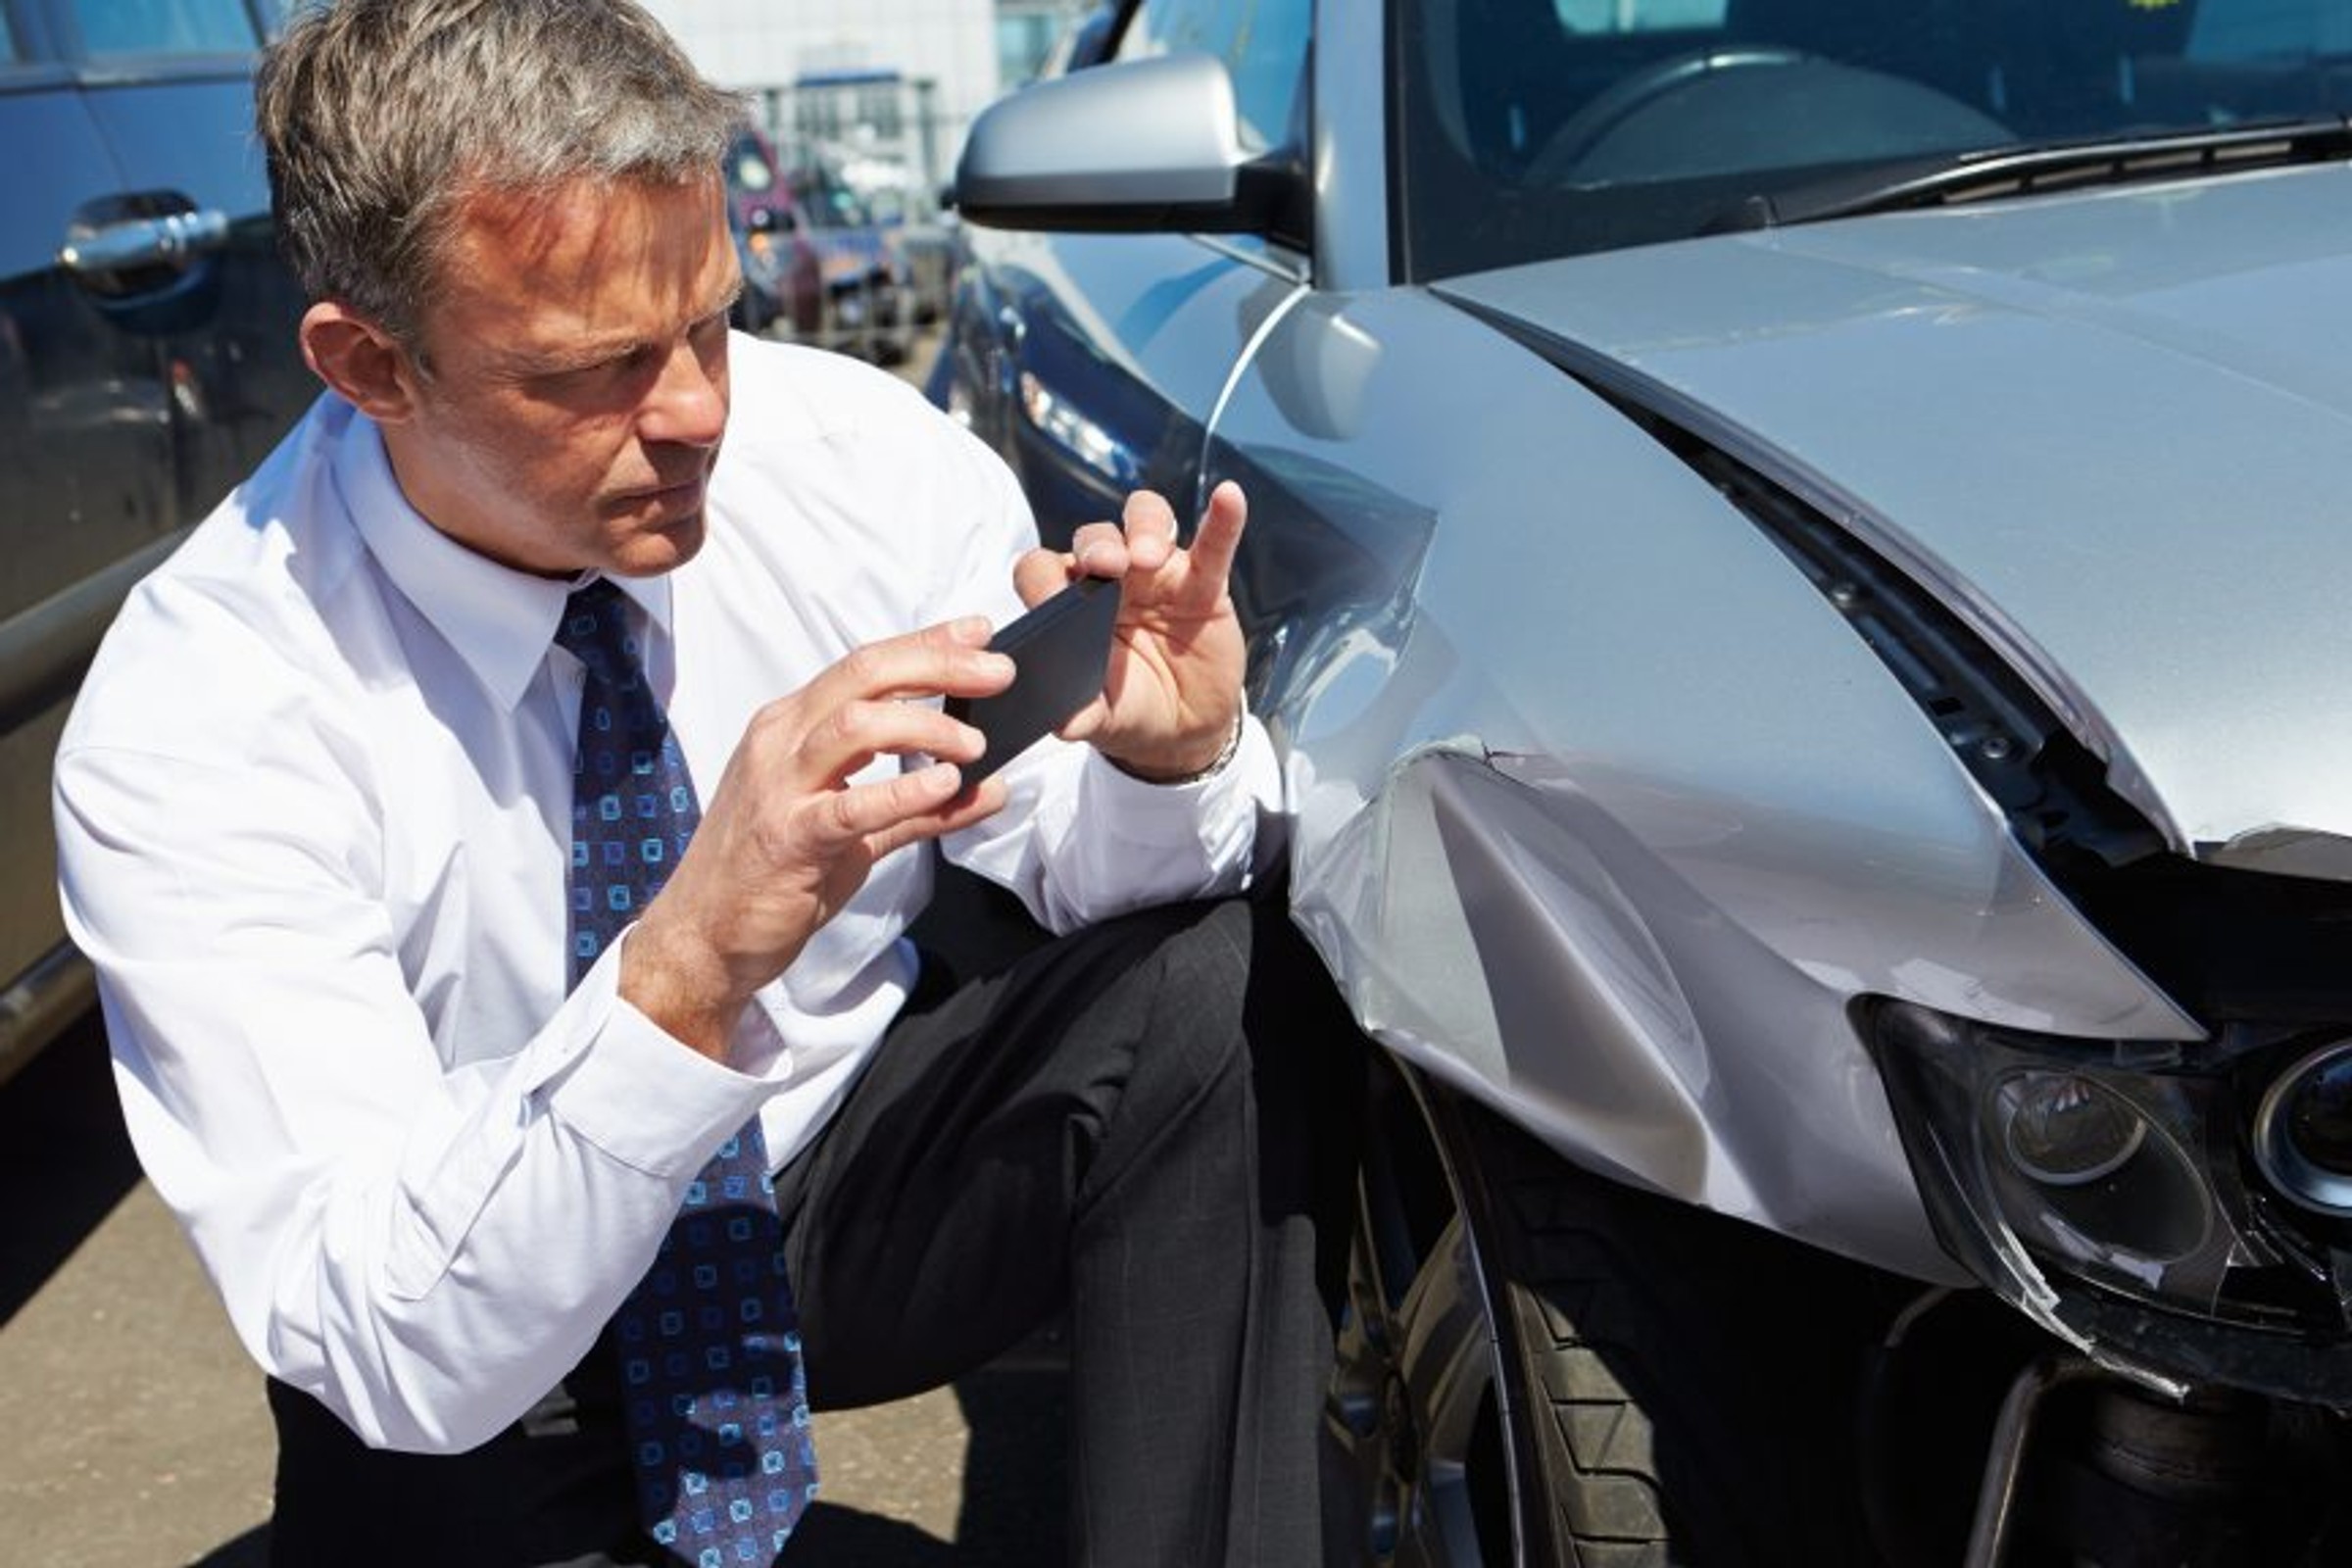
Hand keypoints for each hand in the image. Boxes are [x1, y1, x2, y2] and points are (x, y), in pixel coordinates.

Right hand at [621, 618, 1014, 1057]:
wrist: (704, 936)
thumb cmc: (773, 875)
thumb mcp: (855, 832)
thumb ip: (920, 808)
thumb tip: (991, 788)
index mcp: (792, 727)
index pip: (865, 666)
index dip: (926, 644)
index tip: (979, 633)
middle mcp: (781, 742)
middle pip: (865, 676)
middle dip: (937, 665)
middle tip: (997, 672)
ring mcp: (779, 787)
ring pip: (856, 725)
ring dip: (927, 727)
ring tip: (976, 744)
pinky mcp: (787, 837)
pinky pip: (851, 805)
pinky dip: (903, 790)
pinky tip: (945, 785)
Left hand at [1011, 481, 1248, 781]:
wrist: (1184, 727)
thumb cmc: (1129, 709)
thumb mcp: (1103, 718)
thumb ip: (1082, 715)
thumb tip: (1061, 724)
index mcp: (1070, 605)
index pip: (1044, 571)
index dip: (1045, 580)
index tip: (1053, 603)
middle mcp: (1109, 578)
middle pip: (1094, 538)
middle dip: (1097, 546)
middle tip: (1105, 566)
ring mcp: (1157, 574)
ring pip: (1145, 521)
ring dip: (1144, 528)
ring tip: (1149, 556)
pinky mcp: (1204, 582)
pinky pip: (1213, 544)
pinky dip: (1222, 520)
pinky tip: (1229, 497)